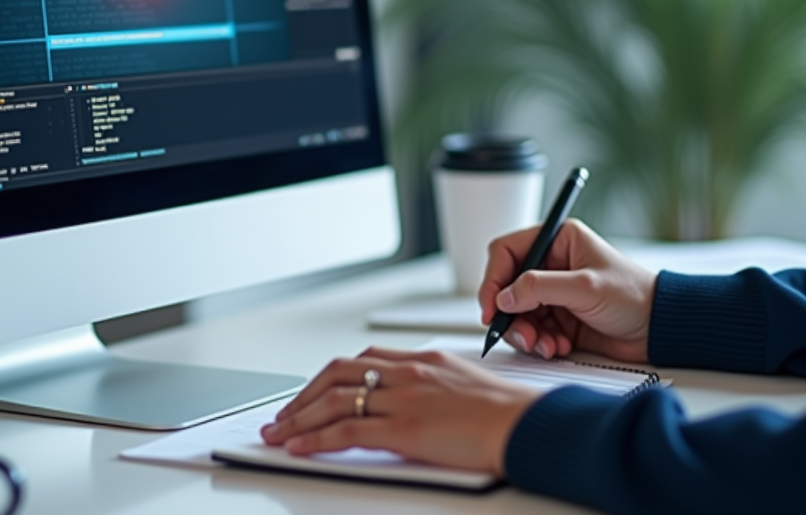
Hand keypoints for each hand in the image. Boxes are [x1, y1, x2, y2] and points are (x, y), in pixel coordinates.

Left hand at [260, 347, 539, 475]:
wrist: (526, 425)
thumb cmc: (505, 412)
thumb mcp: (462, 383)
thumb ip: (431, 386)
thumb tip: (411, 402)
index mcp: (422, 359)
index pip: (363, 358)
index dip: (330, 376)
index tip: (315, 391)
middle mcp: (407, 372)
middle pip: (338, 374)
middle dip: (305, 395)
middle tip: (285, 413)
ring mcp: (403, 399)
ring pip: (335, 400)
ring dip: (300, 418)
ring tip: (279, 433)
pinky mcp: (404, 429)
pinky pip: (348, 430)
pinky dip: (317, 438)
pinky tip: (300, 446)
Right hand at [478, 219, 657, 362]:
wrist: (660, 329)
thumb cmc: (634, 296)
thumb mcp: (585, 287)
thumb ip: (540, 287)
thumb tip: (504, 297)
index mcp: (556, 241)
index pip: (506, 253)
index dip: (493, 279)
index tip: (492, 307)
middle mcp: (550, 264)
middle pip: (507, 287)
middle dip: (510, 314)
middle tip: (521, 334)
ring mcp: (552, 293)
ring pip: (516, 313)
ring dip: (525, 333)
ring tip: (544, 345)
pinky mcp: (557, 318)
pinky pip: (532, 330)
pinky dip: (539, 343)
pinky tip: (558, 347)